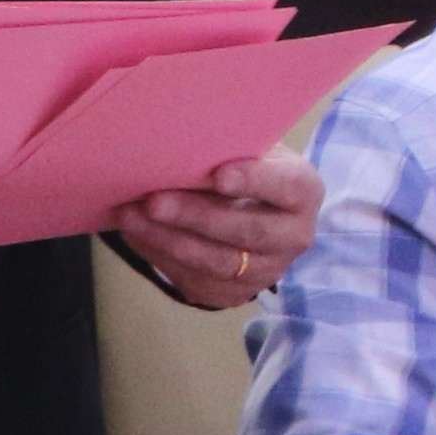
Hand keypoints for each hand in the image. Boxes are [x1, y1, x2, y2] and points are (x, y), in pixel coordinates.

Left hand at [118, 151, 323, 313]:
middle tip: (154, 200)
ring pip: (217, 262)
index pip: (287, 186)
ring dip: (169, 240)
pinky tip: (137, 234)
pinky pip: (194, 279)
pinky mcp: (233, 292)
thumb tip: (181, 141)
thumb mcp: (250, 149)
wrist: (253, 214)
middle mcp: (293, 236)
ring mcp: (265, 270)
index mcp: (303, 192)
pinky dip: (161, 255)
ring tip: (132, 216)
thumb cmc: (247, 168)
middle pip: (247, 231)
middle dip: (196, 216)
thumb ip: (229, 146)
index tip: (218, 174)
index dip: (255, 181)